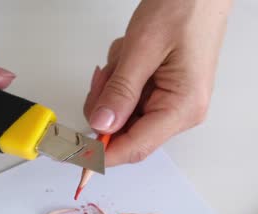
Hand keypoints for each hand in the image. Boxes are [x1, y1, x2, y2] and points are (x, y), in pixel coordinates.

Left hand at [84, 0, 230, 165]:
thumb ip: (121, 90)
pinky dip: (120, 76)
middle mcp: (181, 111)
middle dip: (106, 102)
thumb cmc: (186, 8)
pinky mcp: (164, 90)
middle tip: (106, 72)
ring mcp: (173, 101)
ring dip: (113, 84)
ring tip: (126, 54)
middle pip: (125, 130)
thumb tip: (101, 125)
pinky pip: (129, 96)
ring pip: (122, 112)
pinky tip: (131, 54)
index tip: (71, 154)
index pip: (135, 147)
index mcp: (183, 107)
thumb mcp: (143, 48)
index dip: (100, 155)